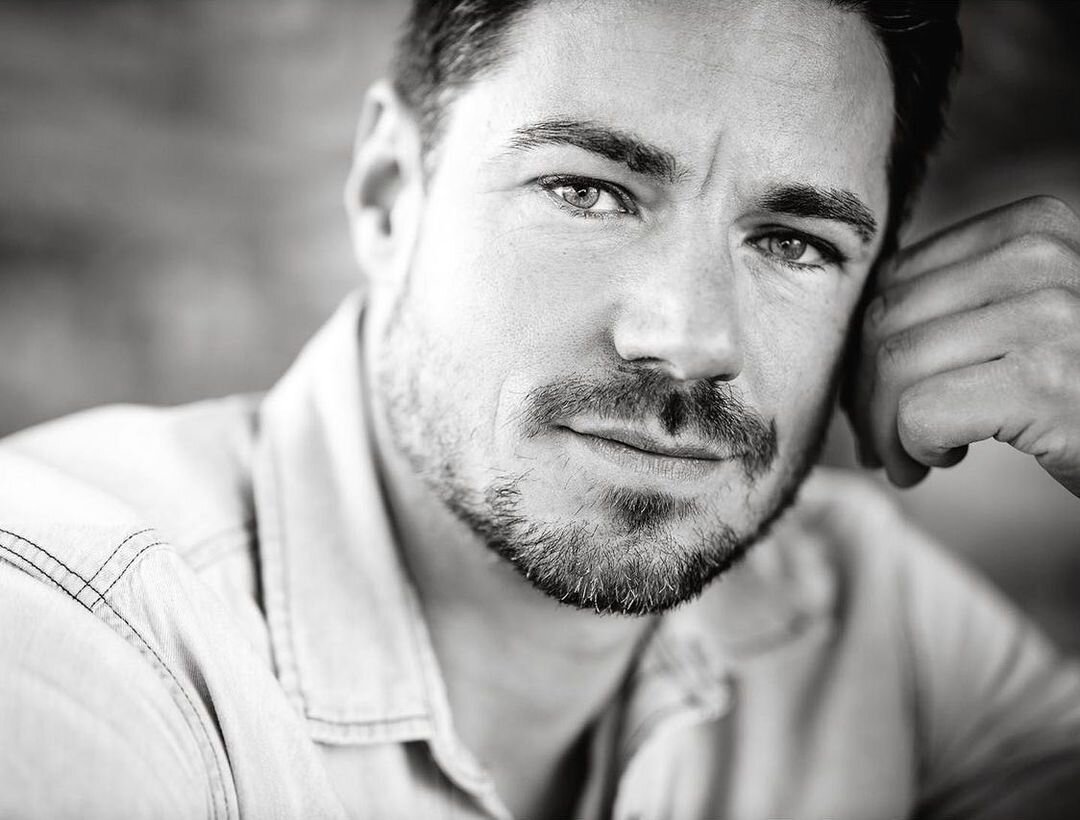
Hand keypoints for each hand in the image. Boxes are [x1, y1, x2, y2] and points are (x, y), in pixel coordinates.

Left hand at [843, 195, 1079, 497]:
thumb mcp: (1030, 320)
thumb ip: (960, 303)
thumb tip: (856, 333)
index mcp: (1031, 227)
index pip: (894, 279)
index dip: (866, 347)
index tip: (875, 397)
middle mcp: (1043, 257)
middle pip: (885, 321)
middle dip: (864, 393)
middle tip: (881, 441)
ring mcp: (1051, 316)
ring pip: (895, 367)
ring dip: (884, 429)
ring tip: (910, 458)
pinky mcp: (1048, 383)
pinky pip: (922, 413)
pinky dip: (911, 448)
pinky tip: (942, 462)